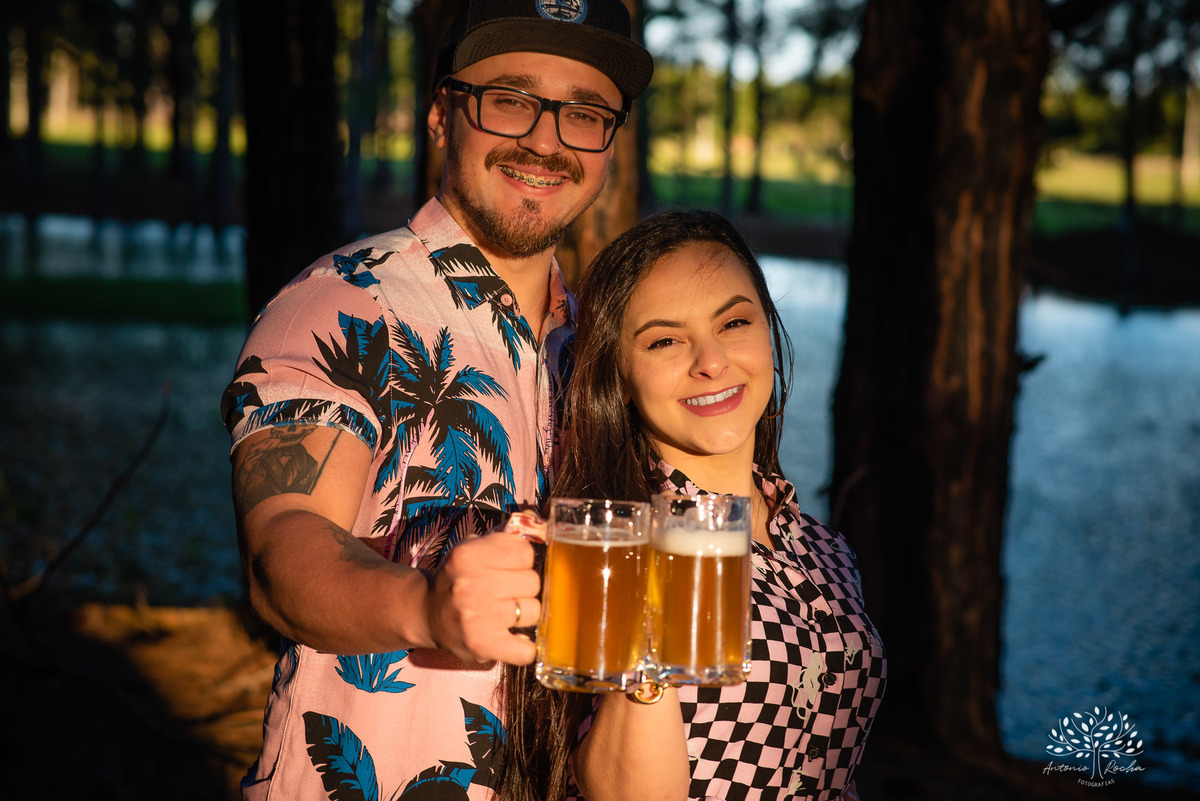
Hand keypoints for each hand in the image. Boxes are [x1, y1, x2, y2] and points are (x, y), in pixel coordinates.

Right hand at [425, 512, 544, 663]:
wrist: (426, 612)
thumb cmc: (458, 576)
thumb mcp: (473, 547)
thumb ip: (506, 535)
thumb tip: (538, 519)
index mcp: (469, 554)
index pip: (525, 552)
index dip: (521, 561)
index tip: (508, 568)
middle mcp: (471, 583)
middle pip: (533, 582)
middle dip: (523, 587)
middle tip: (505, 593)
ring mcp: (477, 616)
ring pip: (534, 611)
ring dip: (523, 615)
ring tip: (503, 614)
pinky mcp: (482, 645)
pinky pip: (526, 650)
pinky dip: (524, 648)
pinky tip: (511, 638)